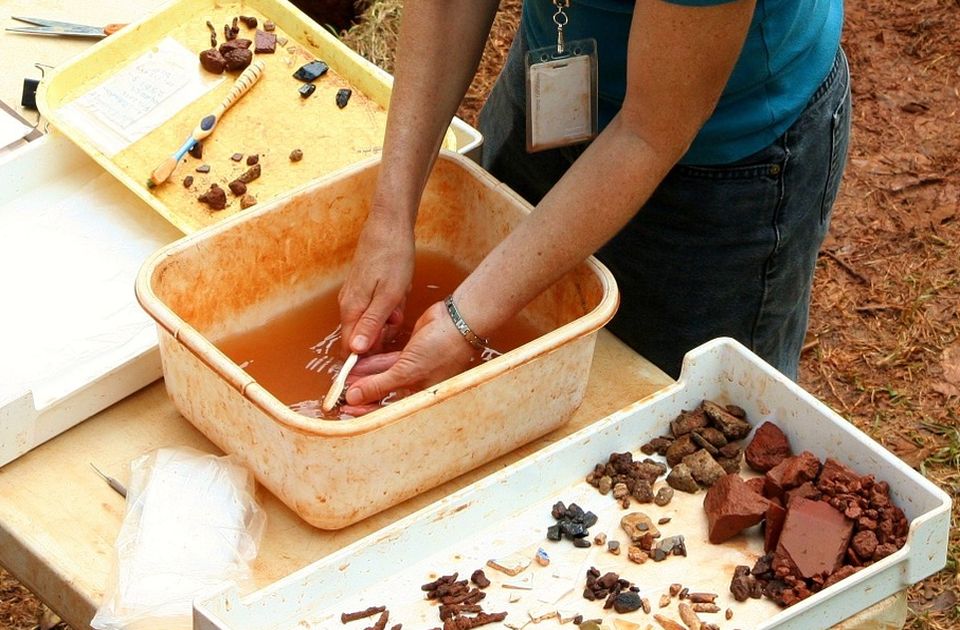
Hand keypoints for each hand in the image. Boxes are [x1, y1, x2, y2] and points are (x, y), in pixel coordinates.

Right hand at [338, 205, 414, 354]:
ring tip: (400, 296)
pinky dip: (389, 303)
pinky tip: (398, 289)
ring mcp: (353, 295)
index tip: (389, 342)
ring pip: (371, 321)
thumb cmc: (393, 258)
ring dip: (389, 316)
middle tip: (398, 312)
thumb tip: (355, 350)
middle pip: (363, 336)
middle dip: (383, 332)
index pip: (351, 348)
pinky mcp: (362, 287)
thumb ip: (372, 325)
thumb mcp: (389, 296)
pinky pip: (375, 307)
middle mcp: (347, 304)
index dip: (371, 353)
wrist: (389, 226)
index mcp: (352, 310)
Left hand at [341, 301, 476, 413]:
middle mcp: (416, 386)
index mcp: (420, 398)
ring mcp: (413, 368)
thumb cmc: (441, 350)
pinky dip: (374, 362)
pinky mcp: (411, 353)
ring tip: (345, 376)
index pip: (388, 410)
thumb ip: (379, 384)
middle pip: (384, 393)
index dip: (366, 410)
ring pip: (384, 375)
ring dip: (365, 375)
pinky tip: (358, 362)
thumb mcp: (406, 371)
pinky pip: (388, 361)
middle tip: (341, 391)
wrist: (457, 321)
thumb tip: (354, 398)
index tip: (346, 409)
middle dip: (363, 391)